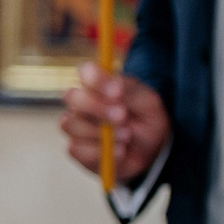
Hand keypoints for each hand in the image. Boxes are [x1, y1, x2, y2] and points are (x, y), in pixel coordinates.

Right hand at [60, 64, 168, 185]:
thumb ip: (130, 91)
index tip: (117, 92)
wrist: (152, 151)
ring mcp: (76, 125)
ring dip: (101, 133)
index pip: (85, 71)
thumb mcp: (148, 102)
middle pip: (71, 96)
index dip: (96, 79)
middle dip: (98, 108)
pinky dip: (102, 152)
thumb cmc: (146, 120)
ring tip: (127, 136)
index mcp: (99, 84)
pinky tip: (120, 151)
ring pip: (71, 124)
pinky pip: (77, 149)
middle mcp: (81, 102)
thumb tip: (114, 86)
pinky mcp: (76, 149)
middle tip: (123, 116)